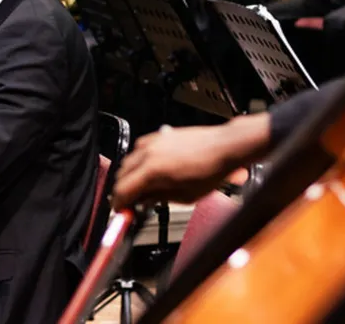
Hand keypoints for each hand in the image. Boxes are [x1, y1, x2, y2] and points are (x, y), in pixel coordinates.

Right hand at [112, 116, 270, 208]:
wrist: (224, 147)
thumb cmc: (212, 170)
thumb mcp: (185, 196)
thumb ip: (159, 198)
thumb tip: (144, 201)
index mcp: (152, 171)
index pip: (123, 189)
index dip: (120, 203)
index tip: (122, 209)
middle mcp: (148, 153)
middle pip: (121, 174)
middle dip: (124, 190)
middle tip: (131, 202)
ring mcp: (153, 142)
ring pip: (128, 160)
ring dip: (130, 174)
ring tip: (142, 186)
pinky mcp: (159, 135)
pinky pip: (139, 149)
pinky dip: (138, 160)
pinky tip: (149, 168)